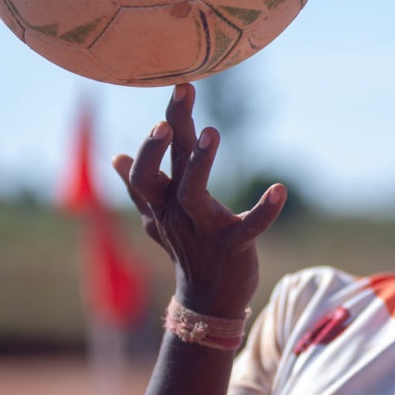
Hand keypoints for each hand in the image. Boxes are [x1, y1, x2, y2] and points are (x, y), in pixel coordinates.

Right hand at [112, 83, 285, 313]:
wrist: (209, 301)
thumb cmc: (187, 251)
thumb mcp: (158, 219)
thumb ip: (138, 188)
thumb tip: (115, 158)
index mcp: (162, 203)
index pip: (146, 168)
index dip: (152, 140)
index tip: (163, 109)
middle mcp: (177, 214)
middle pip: (164, 170)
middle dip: (168, 132)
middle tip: (181, 92)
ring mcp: (204, 230)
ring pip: (194, 194)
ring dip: (201, 163)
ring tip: (212, 132)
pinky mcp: (233, 246)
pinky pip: (249, 227)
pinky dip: (264, 210)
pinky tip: (279, 189)